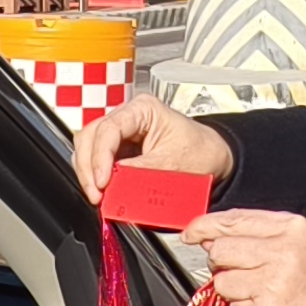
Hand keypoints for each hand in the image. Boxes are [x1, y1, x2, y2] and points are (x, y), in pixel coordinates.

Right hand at [71, 94, 234, 205]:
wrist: (216, 158)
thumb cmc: (202, 151)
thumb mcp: (174, 164)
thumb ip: (141, 174)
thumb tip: (114, 188)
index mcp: (143, 109)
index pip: (109, 129)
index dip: (100, 157)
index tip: (102, 182)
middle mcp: (128, 117)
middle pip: (91, 136)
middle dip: (88, 166)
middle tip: (96, 194)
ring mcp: (122, 134)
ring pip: (89, 147)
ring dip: (88, 172)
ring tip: (98, 196)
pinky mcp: (121, 150)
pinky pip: (99, 160)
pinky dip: (96, 176)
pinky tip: (103, 192)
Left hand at [187, 211, 305, 305]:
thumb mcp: (296, 243)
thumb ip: (255, 235)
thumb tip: (209, 237)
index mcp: (290, 228)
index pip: (234, 220)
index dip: (205, 225)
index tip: (191, 232)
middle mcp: (281, 252)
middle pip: (220, 250)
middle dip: (220, 263)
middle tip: (240, 271)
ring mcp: (272, 283)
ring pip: (222, 282)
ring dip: (233, 291)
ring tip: (259, 292)